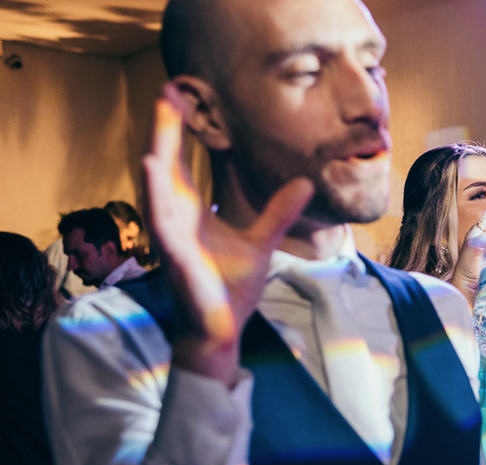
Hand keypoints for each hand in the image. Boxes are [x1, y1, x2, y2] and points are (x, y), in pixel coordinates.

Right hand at [143, 85, 311, 382]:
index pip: (180, 160)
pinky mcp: (173, 257)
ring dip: (157, 157)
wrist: (221, 327)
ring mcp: (170, 236)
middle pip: (166, 164)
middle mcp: (174, 217)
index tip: (181, 92)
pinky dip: (156, 198)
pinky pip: (161, 224)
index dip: (178, 127)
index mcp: (189, 211)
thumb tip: (305, 182)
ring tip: (158, 123)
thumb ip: (279, 211)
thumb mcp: (262, 241)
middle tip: (170, 89)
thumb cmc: (230, 287)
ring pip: (158, 189)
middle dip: (166, 128)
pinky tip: (153, 172)